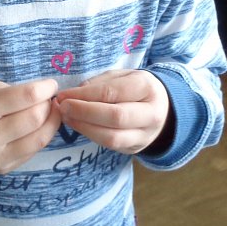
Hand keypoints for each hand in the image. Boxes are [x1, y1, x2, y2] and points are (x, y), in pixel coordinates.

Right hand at [0, 79, 61, 174]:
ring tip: (50, 113)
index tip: (52, 84)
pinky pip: (32, 151)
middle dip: (48, 106)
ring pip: (39, 139)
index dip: (45, 89)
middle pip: (35, 118)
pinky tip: (39, 128)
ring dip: (51, 123)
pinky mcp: (3, 168)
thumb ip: (12, 92)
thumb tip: (43, 95)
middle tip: (50, 99)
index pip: (25, 97)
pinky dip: (40, 136)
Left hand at [55, 70, 170, 154]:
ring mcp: (145, 135)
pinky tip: (77, 126)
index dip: (84, 95)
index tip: (63, 95)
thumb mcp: (120, 76)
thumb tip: (72, 94)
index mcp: (147, 88)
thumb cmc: (134, 88)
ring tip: (66, 117)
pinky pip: (111, 146)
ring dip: (84, 128)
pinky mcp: (135, 148)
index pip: (112, 93)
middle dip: (83, 113)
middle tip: (63, 108)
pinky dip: (91, 136)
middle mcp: (151, 114)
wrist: (163, 109)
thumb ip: (99, 83)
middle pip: (115, 117)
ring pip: (112, 137)